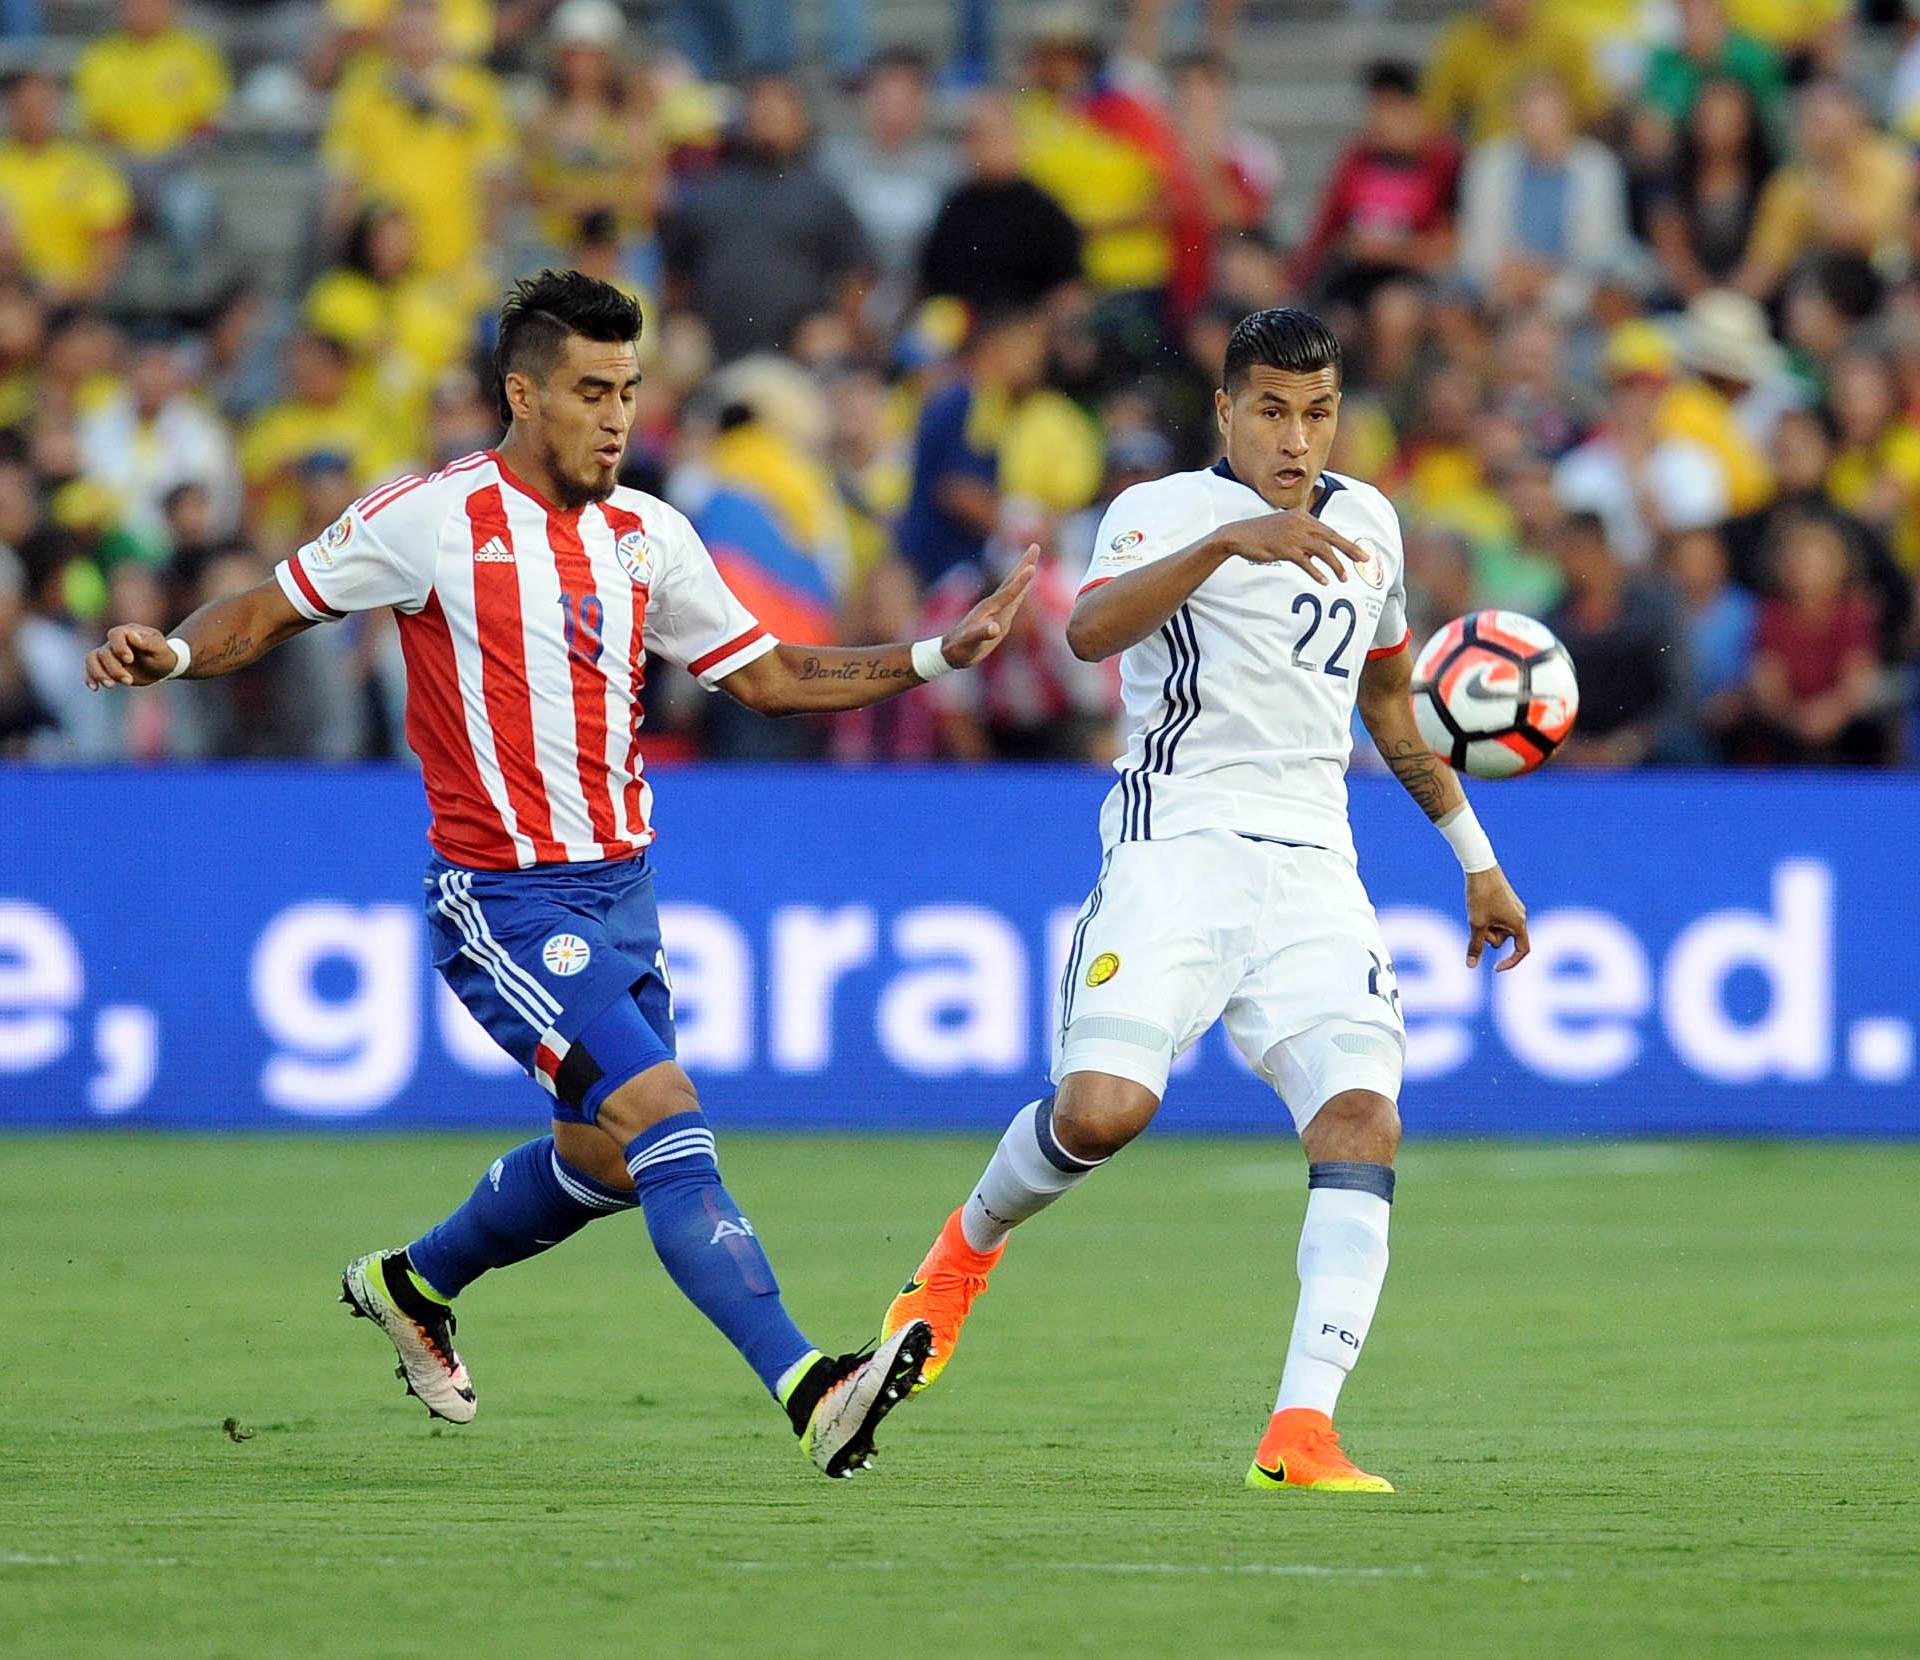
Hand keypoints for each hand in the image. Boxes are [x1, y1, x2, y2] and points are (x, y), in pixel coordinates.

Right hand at [83, 625, 178, 689]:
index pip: (115, 634)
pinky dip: (90, 677)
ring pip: (92, 659)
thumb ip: (149, 642)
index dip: (119, 647)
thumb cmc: (162, 656)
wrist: (161, 667)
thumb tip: (132, 635)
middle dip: (114, 669)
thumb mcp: (161, 649)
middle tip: (129, 681)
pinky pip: (90, 668)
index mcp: (129, 632)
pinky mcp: (105, 666)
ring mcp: (108, 653)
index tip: (129, 660)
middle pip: (105, 652)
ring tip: (111, 685)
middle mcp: (115, 642)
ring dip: (99, 673)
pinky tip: (95, 687)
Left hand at [940, 544, 1038, 668]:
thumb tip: (995, 628)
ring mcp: (995, 610)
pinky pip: (1011, 598)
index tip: (1032, 568)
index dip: (1021, 582)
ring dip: (1023, 573)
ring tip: (1033, 562)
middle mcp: (992, 605)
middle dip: (1024, 565)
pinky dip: (1020, 589)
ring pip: (1012, 587)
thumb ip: (980, 634)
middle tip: (1034, 546)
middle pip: (1011, 581)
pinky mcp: (997, 616)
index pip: (1008, 593)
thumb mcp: (969, 643)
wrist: (948, 652)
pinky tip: (1024, 587)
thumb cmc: (959, 649)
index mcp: (989, 609)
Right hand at [1228, 510, 1369, 585]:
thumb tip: (1316, 553)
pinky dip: (1316, 572)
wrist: (1238, 535)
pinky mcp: (1284, 548)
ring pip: (1322, 550)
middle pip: (1331, 537)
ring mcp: (1292, 535)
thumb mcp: (1284, 529)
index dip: (1345, 542)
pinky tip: (1324, 581)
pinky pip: (1305, 562)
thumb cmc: (1260, 534)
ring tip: (1344, 578)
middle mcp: (1300, 523)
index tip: (1359, 553)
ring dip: (1335, 565)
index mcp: (1302, 516)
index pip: (1328, 530)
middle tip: (1364, 560)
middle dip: (1349, 550)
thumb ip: (1301, 537)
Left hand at [1465, 865, 1529, 971]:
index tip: (1496, 968)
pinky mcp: (1507, 902)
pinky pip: (1496, 919)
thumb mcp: (1476, 924)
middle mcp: (1520, 916)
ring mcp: (1514, 909)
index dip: (1511, 962)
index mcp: (1518, 923)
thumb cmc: (1481, 896)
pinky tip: (1479, 905)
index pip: (1522, 950)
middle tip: (1477, 922)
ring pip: (1497, 929)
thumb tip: (1471, 966)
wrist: (1481, 868)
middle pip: (1502, 940)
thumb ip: (1475, 946)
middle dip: (1487, 936)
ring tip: (1477, 910)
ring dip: (1485, 926)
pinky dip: (1486, 918)